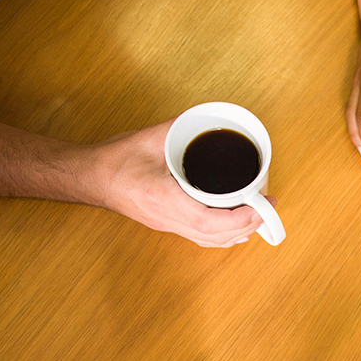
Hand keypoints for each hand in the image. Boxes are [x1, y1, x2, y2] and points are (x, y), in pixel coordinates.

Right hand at [92, 120, 266, 247]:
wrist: (90, 177)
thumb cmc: (115, 160)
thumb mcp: (152, 137)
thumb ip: (182, 128)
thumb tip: (212, 119)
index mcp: (164, 199)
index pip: (209, 221)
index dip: (241, 218)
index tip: (262, 205)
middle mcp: (167, 219)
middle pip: (216, 236)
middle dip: (249, 225)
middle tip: (270, 205)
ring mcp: (167, 225)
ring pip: (210, 241)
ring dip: (238, 232)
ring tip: (259, 214)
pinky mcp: (167, 224)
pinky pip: (202, 238)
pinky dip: (224, 235)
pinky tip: (236, 224)